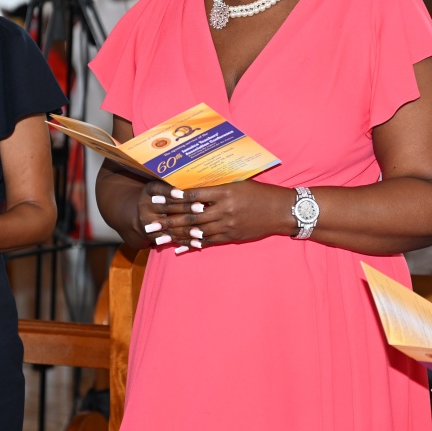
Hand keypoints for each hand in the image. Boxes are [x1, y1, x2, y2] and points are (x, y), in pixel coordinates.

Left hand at [138, 180, 291, 251]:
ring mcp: (228, 225)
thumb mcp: (239, 183)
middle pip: (191, 216)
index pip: (194, 195)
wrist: (281, 211)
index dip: (174, 197)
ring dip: (176, 234)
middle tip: (150, 222)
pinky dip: (192, 244)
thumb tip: (196, 187)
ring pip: (196, 231)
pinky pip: (208, 241)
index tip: (158, 197)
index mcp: (225, 192)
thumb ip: (218, 186)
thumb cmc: (260, 193)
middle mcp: (225, 209)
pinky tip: (179, 247)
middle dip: (168, 219)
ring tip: (159, 237)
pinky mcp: (231, 236)